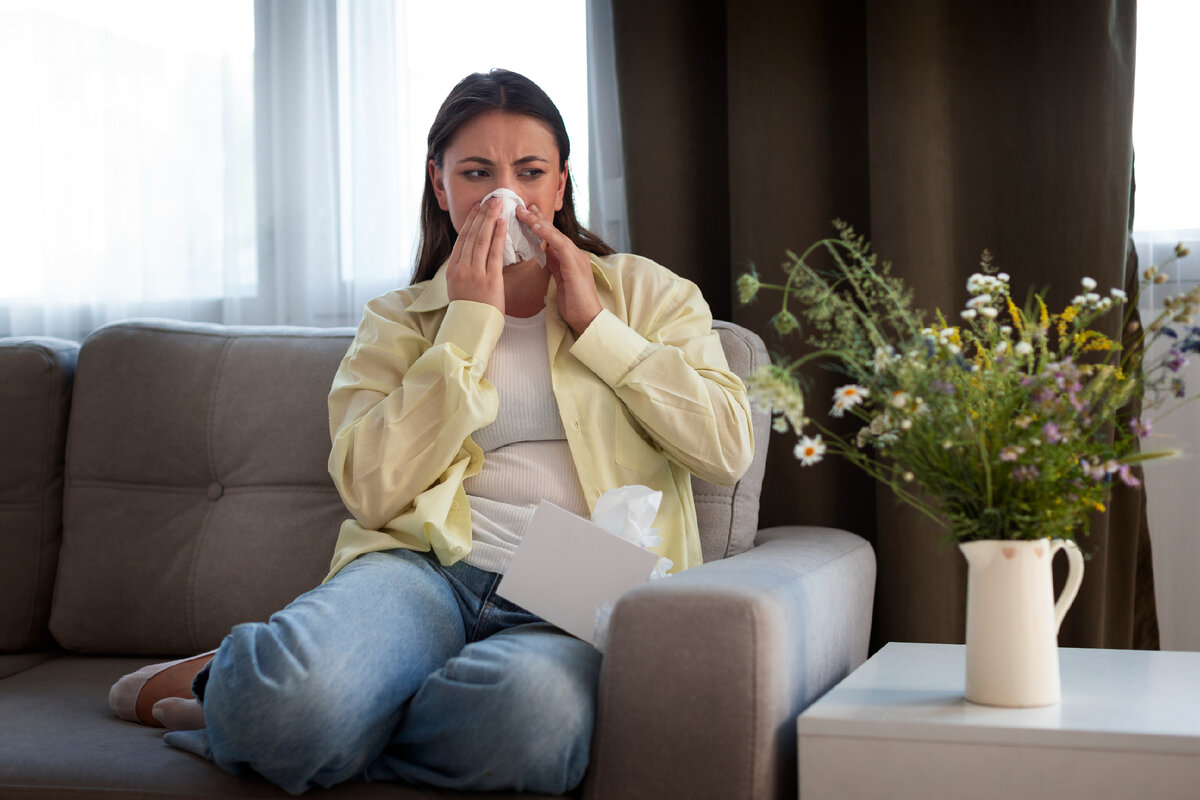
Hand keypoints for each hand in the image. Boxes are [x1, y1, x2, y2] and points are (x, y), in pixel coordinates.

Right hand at [445, 197, 506, 312]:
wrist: (472, 329)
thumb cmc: (470, 311)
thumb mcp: (459, 288)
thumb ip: (464, 271)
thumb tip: (471, 256)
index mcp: (452, 270)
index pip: (462, 239)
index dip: (471, 221)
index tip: (478, 207)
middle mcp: (461, 268)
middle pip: (471, 235)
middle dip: (481, 214)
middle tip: (490, 198)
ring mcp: (474, 273)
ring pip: (481, 240)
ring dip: (490, 219)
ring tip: (497, 204)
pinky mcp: (489, 279)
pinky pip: (494, 253)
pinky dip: (498, 236)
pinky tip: (502, 223)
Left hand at [517, 203, 601, 334]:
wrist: (588, 319)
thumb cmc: (574, 304)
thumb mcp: (561, 280)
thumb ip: (555, 264)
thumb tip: (546, 252)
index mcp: (570, 257)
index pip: (553, 236)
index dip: (540, 223)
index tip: (526, 213)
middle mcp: (575, 254)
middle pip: (553, 231)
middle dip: (537, 217)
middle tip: (521, 206)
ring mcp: (576, 258)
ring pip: (556, 235)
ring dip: (539, 222)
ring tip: (524, 213)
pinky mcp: (575, 265)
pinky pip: (560, 245)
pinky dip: (548, 235)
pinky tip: (536, 227)